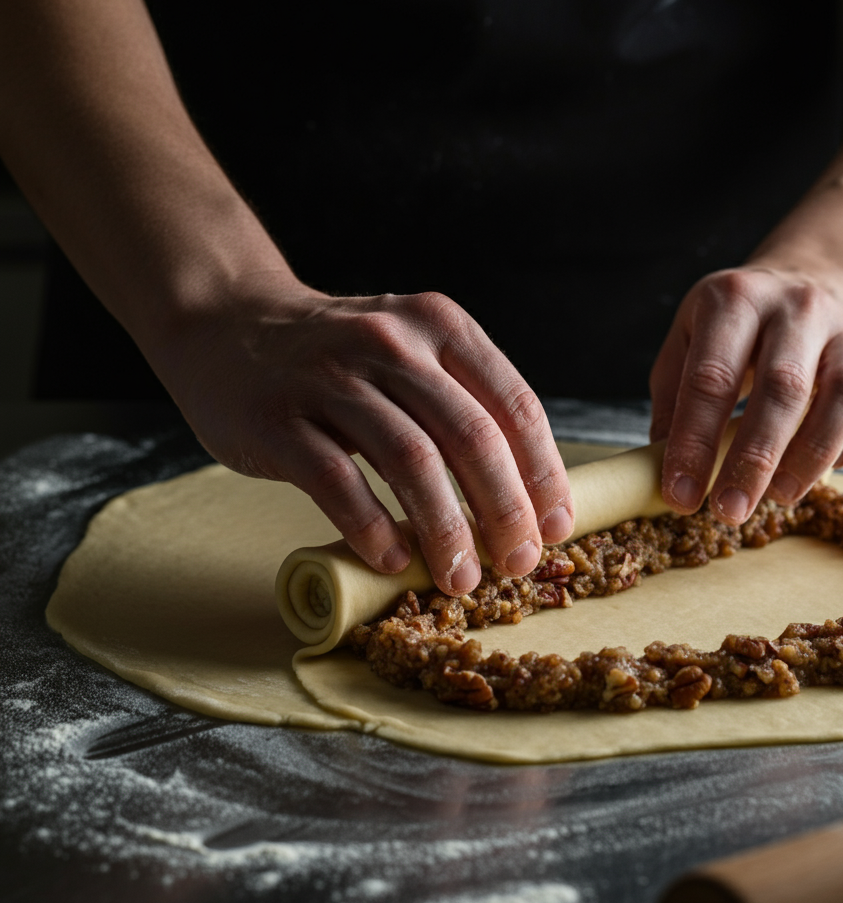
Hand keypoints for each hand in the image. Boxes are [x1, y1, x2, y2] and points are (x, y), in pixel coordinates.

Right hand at [157, 280, 574, 594]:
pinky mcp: (279, 417)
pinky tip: (391, 558)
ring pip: (411, 460)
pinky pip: (337, 479)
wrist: (227, 324)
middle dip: (505, 512)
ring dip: (446, 530)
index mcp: (439, 326)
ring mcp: (331, 377)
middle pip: (471, 437)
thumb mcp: (409, 351)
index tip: (556, 527)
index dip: (544, 474)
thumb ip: (461, 404)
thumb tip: (523, 497)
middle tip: (518, 563)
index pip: (514, 405)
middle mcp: (391, 342)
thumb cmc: (336, 357)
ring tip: (460, 578)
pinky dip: (371, 526)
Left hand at [649, 266, 842, 522]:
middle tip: (729, 510)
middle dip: (753, 459)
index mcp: (735, 299)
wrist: (812, 280)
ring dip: (811, 457)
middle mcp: (797, 306)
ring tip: (778, 496)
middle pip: (783, 387)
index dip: (694, 442)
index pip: (711, 378)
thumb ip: (674, 401)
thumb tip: (665, 470)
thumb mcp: (687, 343)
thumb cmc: (736, 328)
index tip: (680, 495)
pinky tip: (826, 469)